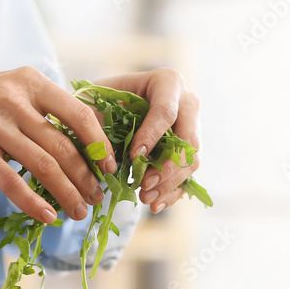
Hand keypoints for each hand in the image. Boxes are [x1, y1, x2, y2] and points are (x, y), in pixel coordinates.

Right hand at [0, 67, 115, 222]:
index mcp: (29, 81)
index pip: (78, 113)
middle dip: (86, 176)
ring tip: (78, 212)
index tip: (110, 167)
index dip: (99, 144)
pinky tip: (48, 218)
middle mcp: (13, 99)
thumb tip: (89, 138)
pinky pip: (13, 183)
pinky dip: (34, 203)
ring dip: (66, 194)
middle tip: (97, 197)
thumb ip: (43, 110)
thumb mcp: (8, 93)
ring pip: (44, 166)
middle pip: (63, 145)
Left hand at [95, 68, 200, 212]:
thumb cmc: (104, 98)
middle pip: (188, 140)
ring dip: (169, 183)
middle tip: (143, 184)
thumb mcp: (97, 96)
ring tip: (145, 198)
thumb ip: (98, 114)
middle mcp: (187, 104)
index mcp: (167, 83)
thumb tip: (98, 148)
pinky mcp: (188, 153)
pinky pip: (188, 177)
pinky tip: (154, 205)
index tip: (133, 155)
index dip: (151, 136)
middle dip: (166, 166)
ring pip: (192, 161)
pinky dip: (172, 194)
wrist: (113, 106)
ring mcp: (192, 129)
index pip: (166, 112)